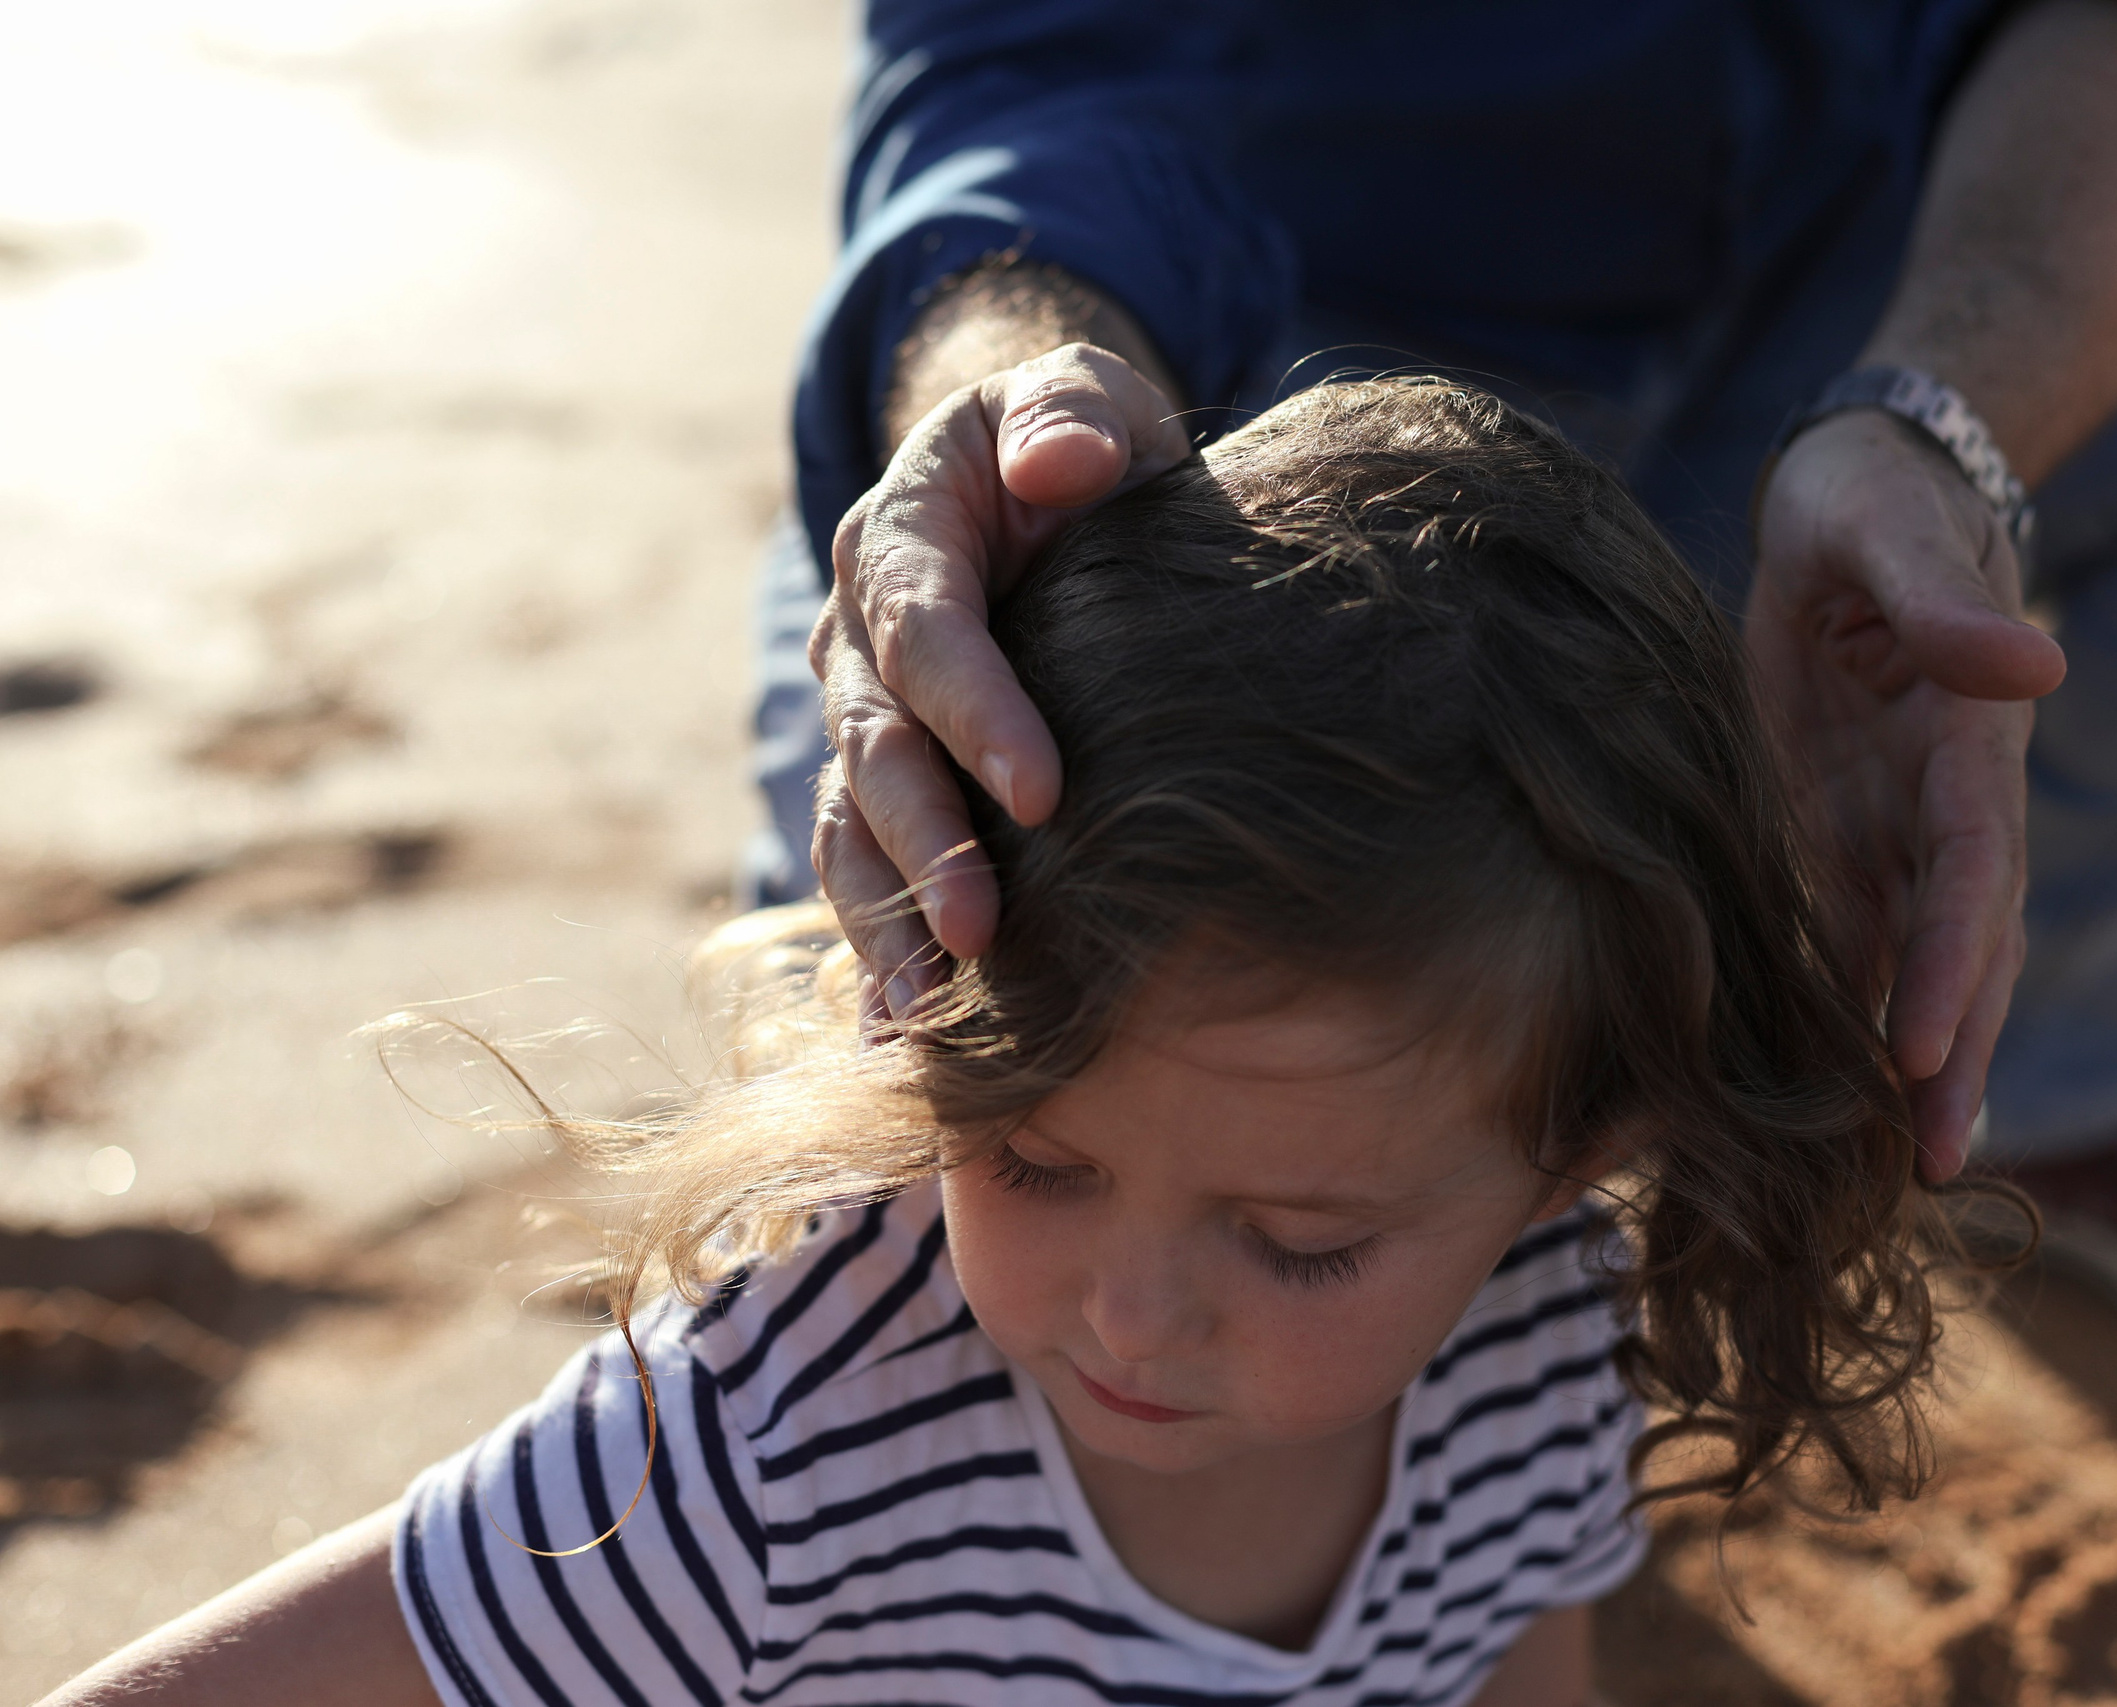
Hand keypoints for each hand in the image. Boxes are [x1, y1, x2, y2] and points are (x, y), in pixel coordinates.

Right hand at [809, 342, 1188, 1007]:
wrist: (1048, 485)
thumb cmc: (1081, 443)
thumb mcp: (1085, 394)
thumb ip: (1074, 408)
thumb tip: (1056, 462)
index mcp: (898, 537)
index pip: (924, 629)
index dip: (974, 712)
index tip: (1046, 794)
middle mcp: (857, 637)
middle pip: (871, 748)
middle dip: (922, 844)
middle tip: (980, 934)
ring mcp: (858, 716)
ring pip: (849, 826)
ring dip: (883, 921)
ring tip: (929, 1013)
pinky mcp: (879, 784)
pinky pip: (862, 870)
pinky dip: (877, 951)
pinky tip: (903, 1036)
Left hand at [1748, 411, 2066, 1179]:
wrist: (1848, 494)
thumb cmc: (1870, 500)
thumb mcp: (1887, 528)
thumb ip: (1942, 600)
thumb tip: (2036, 665)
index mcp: (1966, 741)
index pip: (1972, 866)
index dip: (1957, 956)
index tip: (1932, 1045)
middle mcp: (1941, 803)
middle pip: (1965, 945)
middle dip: (1955, 1053)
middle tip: (1932, 1163)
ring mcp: (1891, 824)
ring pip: (1913, 962)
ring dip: (1911, 1063)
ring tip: (1892, 1172)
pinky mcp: (1837, 829)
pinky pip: (1847, 935)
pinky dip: (1844, 1015)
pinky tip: (1818, 1097)